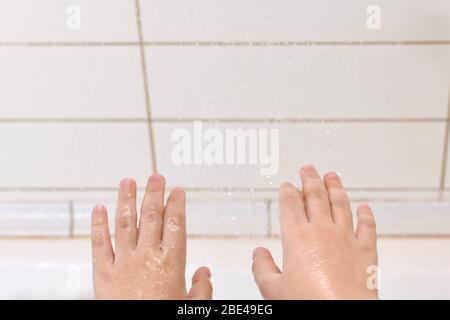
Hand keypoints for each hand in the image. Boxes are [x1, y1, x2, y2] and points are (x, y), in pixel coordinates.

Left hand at [91, 174, 212, 299]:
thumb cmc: (162, 318)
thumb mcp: (191, 307)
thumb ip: (201, 287)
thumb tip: (206, 272)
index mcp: (170, 263)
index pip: (176, 224)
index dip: (176, 203)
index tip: (177, 190)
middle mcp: (146, 257)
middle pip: (151, 217)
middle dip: (154, 193)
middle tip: (155, 177)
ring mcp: (123, 262)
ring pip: (125, 223)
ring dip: (126, 199)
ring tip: (127, 182)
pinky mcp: (103, 273)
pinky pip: (99, 244)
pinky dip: (98, 225)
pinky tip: (98, 209)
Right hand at [252, 165, 378, 299]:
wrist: (342, 314)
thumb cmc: (307, 303)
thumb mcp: (273, 289)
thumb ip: (262, 268)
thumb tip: (258, 254)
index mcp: (297, 237)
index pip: (290, 204)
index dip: (287, 191)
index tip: (286, 184)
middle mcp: (322, 231)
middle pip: (315, 196)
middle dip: (310, 179)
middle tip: (307, 168)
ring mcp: (346, 238)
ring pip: (341, 204)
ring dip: (336, 187)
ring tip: (332, 175)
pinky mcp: (366, 250)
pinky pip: (368, 226)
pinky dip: (367, 215)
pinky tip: (365, 207)